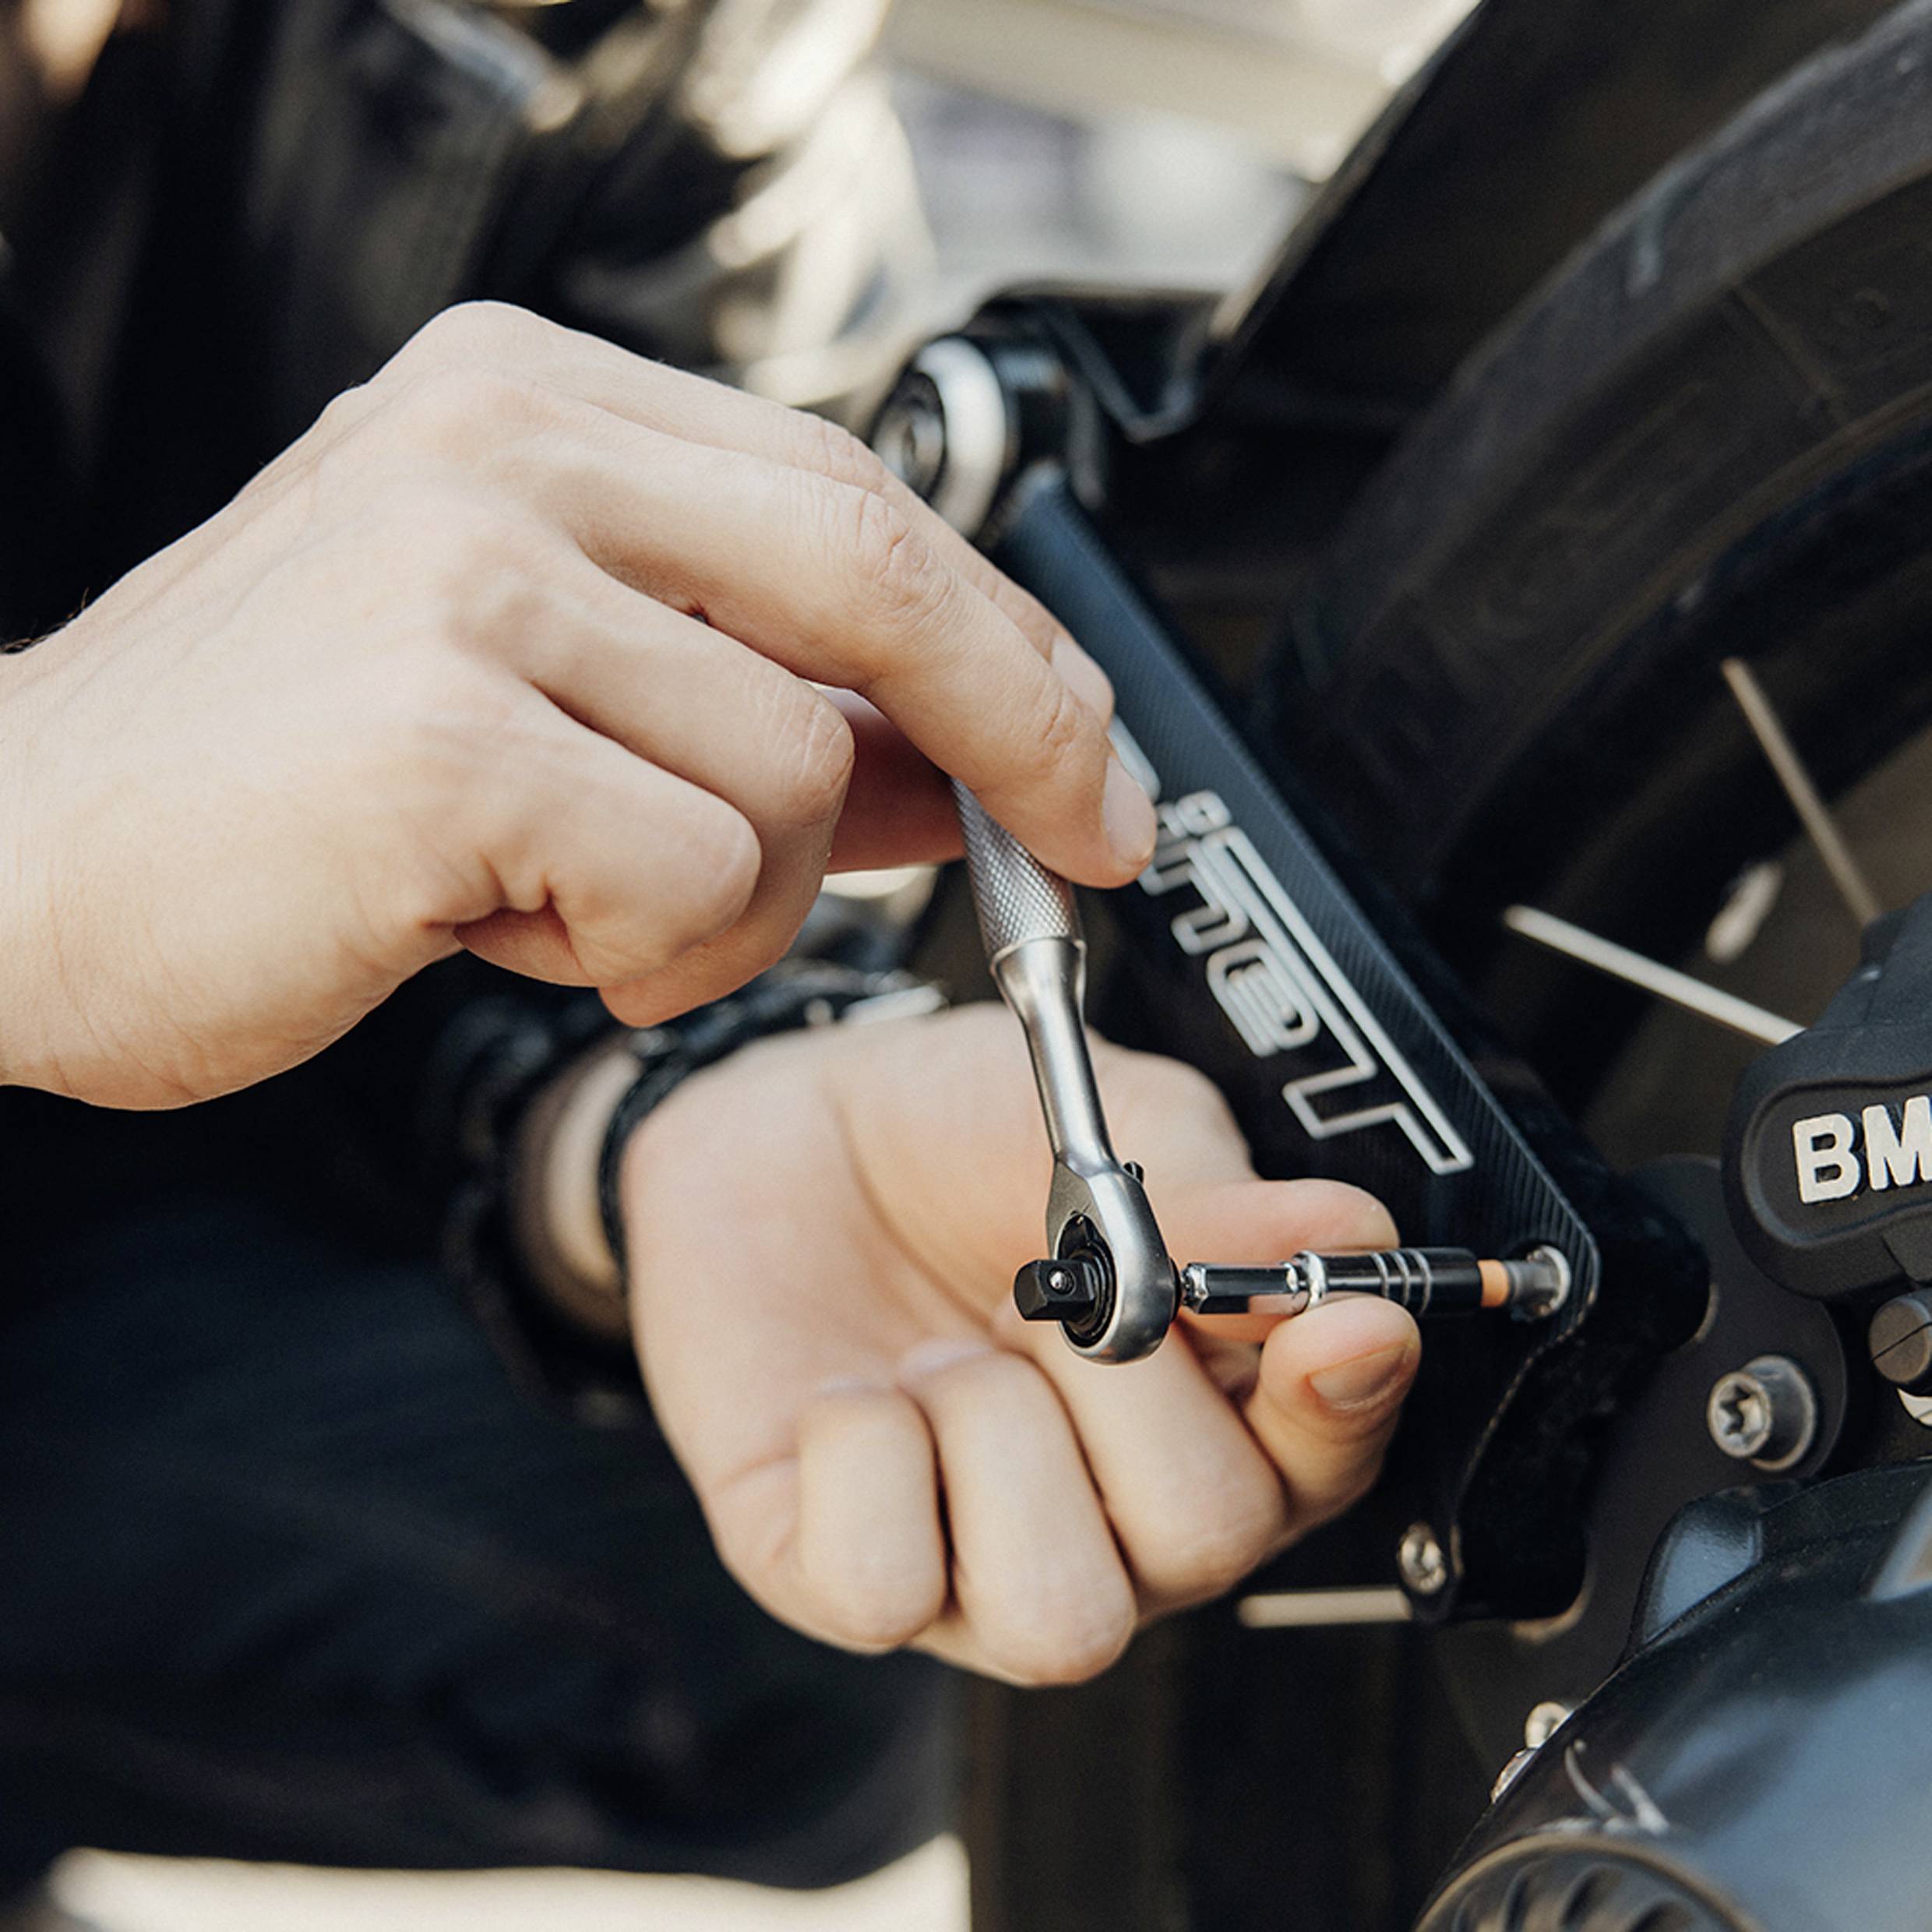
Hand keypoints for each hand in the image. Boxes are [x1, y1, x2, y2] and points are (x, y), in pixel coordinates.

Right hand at [0, 303, 1149, 1106]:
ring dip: (738, 899)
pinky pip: (702, 877)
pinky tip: (519, 933)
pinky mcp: (444, 739)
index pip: (851, 491)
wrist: (9, 860)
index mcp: (524, 405)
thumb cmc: (264, 782)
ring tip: (583, 906)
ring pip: (796, 771)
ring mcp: (466, 581)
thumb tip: (951, 762)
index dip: (1002, 634)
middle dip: (1021, 730)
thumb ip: (739, 702)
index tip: (1086, 743)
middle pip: (880, 573)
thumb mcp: (530, 696)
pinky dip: (653, 951)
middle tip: (1082, 840)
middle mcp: (500, 451)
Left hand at [624, 1007, 1418, 1684]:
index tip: (1341, 1320)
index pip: (1326, 1454)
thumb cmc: (951, 1132)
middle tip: (1049, 1291)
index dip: (1345, 1399)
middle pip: (1206, 1540)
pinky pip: (884, 1587)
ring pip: (1060, 1616)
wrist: (783, 1124)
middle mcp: (1113, 1511)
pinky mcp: (842, 1578)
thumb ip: (1216, 1196)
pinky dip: (866, 1457)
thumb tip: (1345, 1238)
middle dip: (1127, 1387)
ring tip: (948, 1352)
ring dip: (999, 1439)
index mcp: (1208, 1402)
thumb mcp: (1097, 1127)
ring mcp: (980, 1562)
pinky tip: (856, 1395)